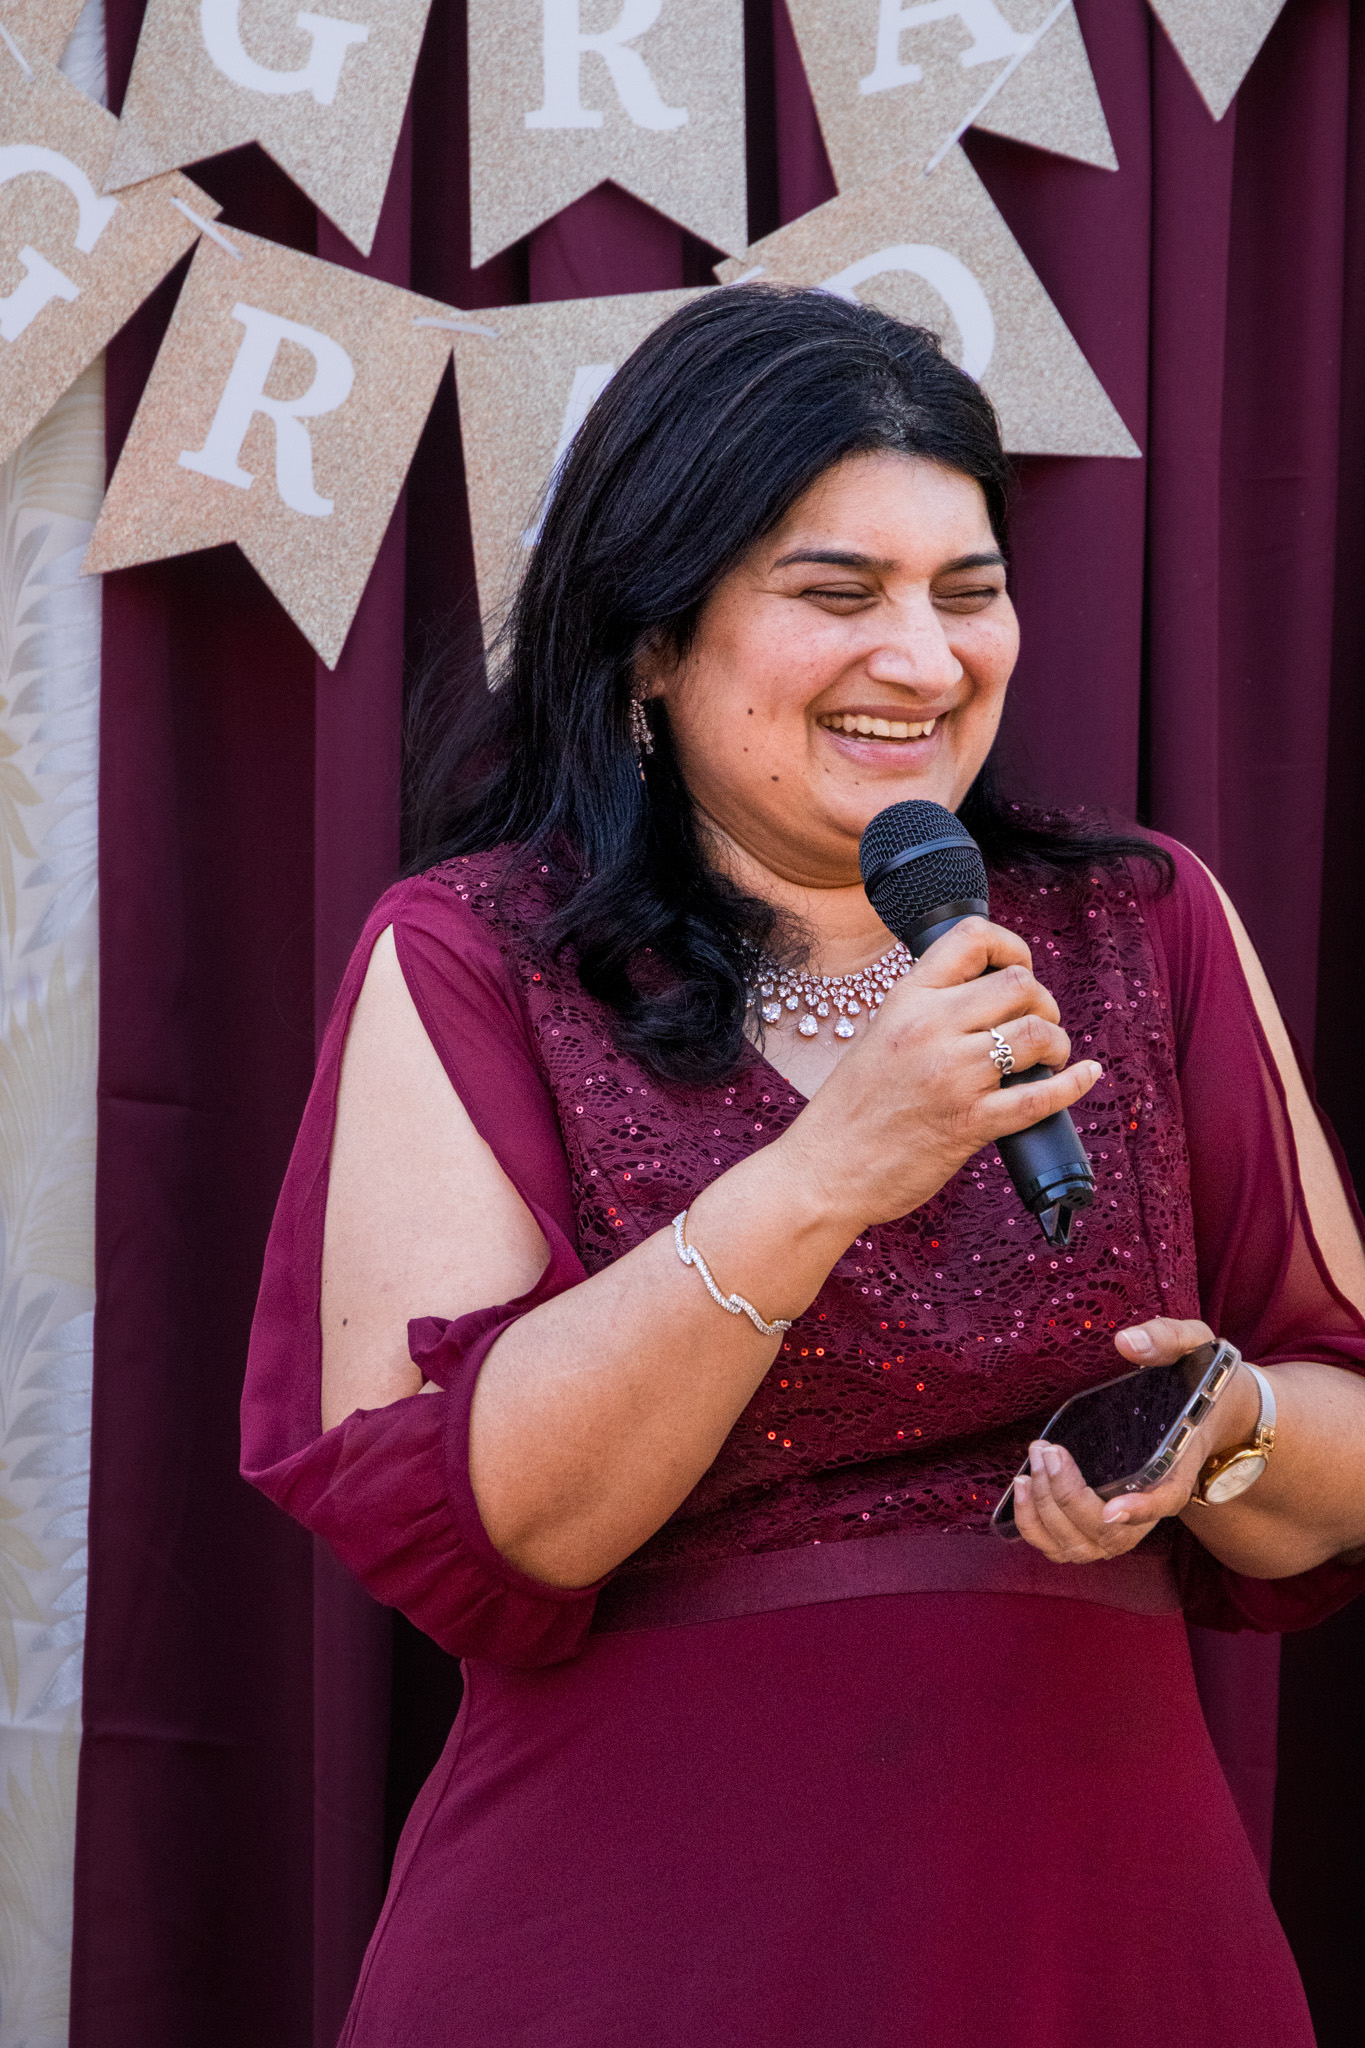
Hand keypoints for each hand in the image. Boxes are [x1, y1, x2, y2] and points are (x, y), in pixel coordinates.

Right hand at [778, 916, 1102, 1230]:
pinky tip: (1086, 1077)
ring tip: (1049, 1058)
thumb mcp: (880, 1036)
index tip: (1019, 969)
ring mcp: (951, 1075)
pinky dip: (1073, 1085)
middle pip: (1019, 984)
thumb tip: (988, 997)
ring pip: (1037, 1032)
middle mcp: (929, 1028)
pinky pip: (1041, 1096)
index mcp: (905, 999)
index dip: (1012, 946)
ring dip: (1057, 1043)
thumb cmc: (851, 1110)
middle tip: (1039, 1025)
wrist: (824, 1171)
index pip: (971, 937)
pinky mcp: (970, 1123)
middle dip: (1044, 1001)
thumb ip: (926, 1012)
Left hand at [1012, 1316, 1260, 1563]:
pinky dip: (1038, 1529)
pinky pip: (1067, 1546)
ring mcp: (1126, 1517)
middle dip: (1068, 1496)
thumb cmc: (1200, 1378)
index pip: (1167, 1500)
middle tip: (1045, 1450)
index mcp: (1181, 1462)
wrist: (1212, 1411)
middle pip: (1111, 1530)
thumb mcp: (1194, 1345)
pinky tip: (1021, 1489)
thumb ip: (1166, 1338)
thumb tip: (1127, 1342)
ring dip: (1049, 1514)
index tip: (1112, 1508)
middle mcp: (1153, 1499)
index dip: (1141, 1509)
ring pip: (1086, 1545)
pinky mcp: (1100, 1519)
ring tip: (1029, 1468)